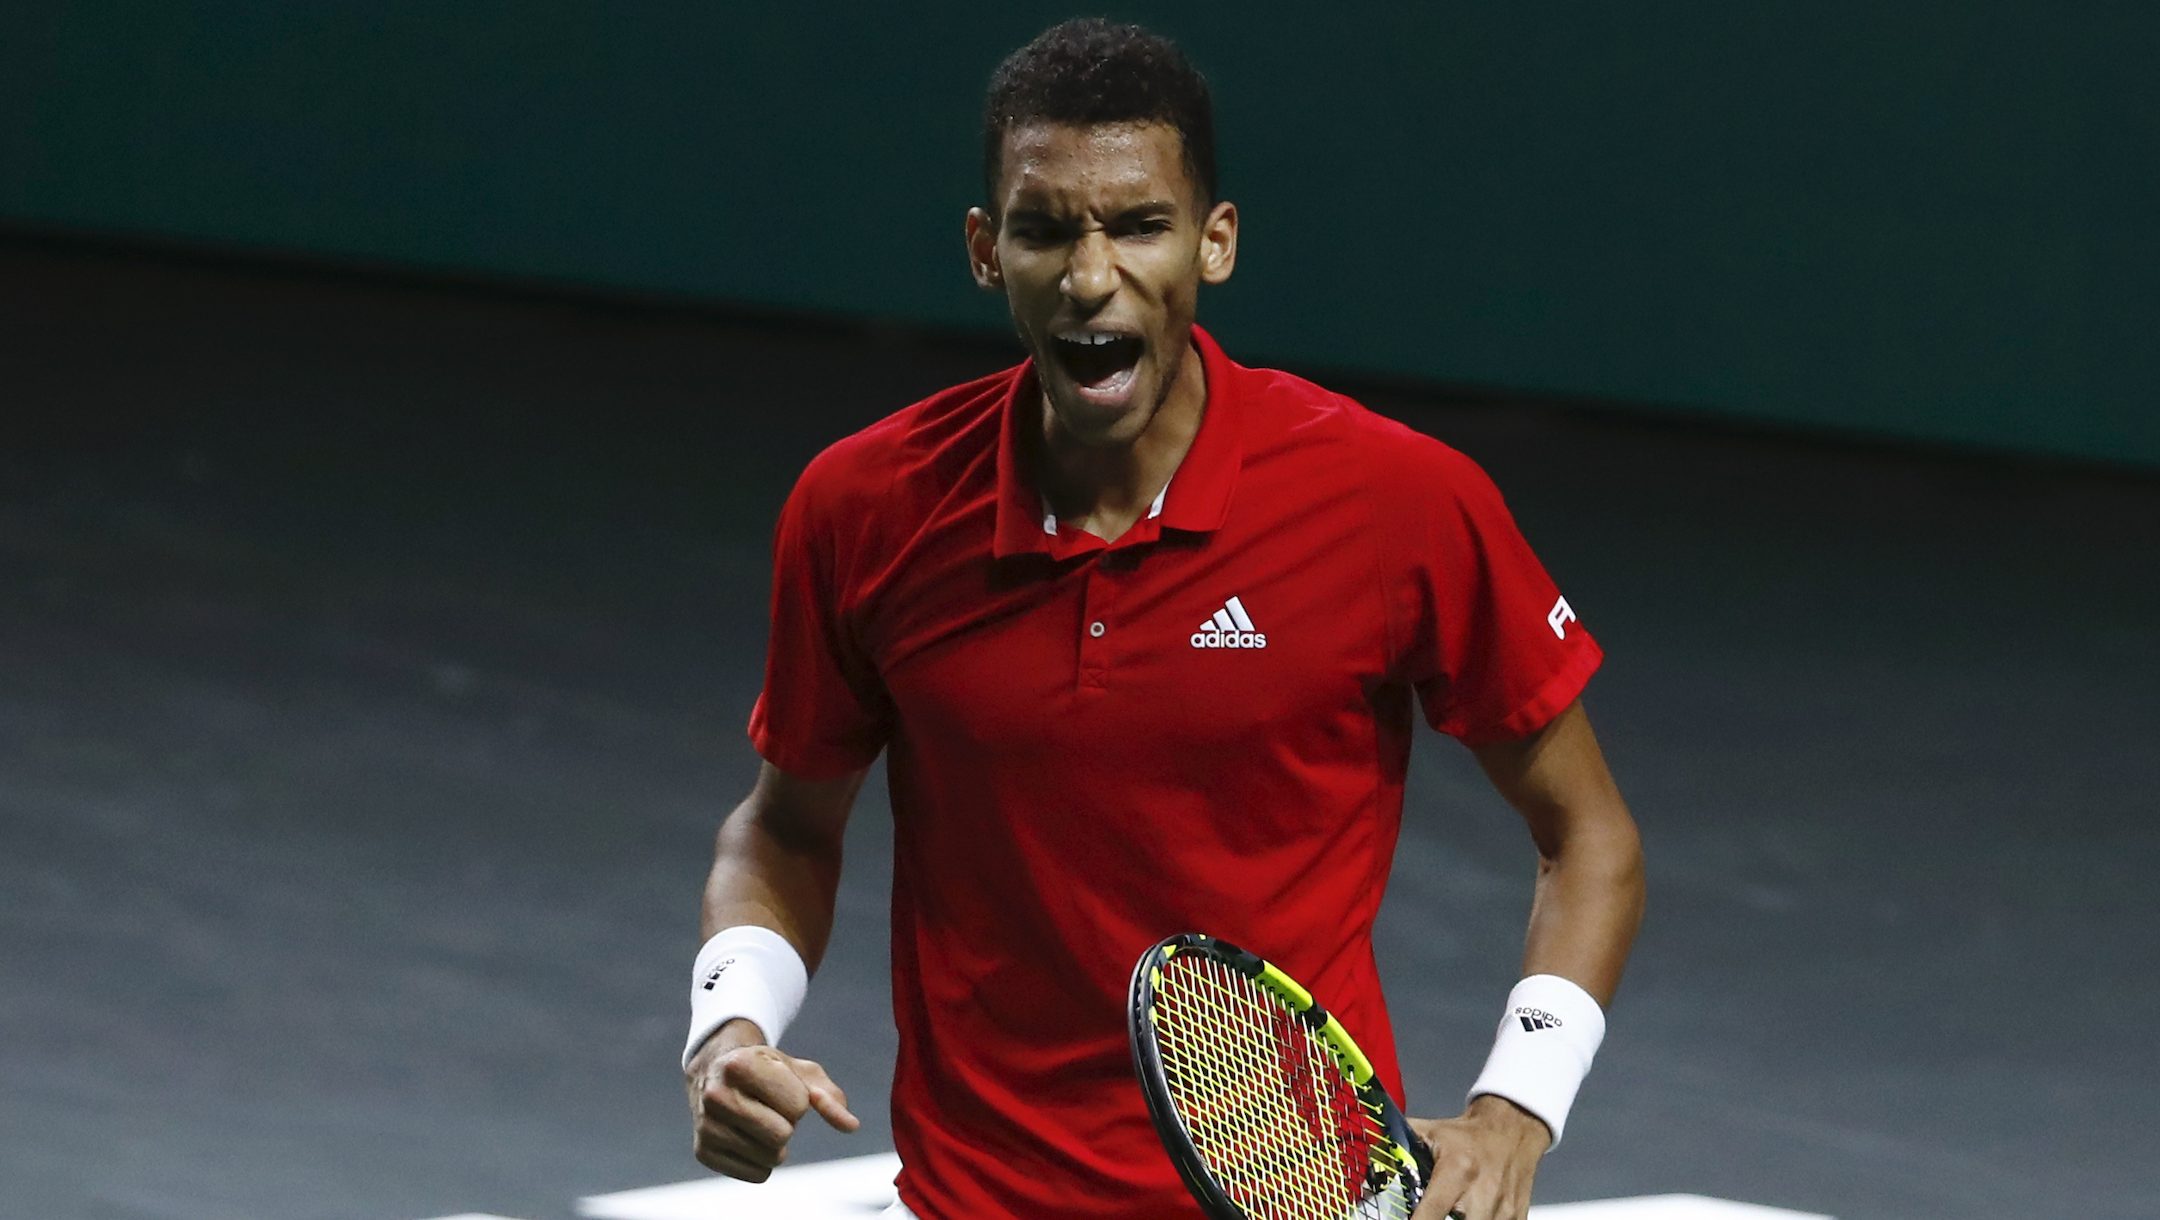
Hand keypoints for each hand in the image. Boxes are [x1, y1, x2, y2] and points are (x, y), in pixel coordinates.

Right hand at [685, 1018, 859, 1180]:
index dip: (799, 1099)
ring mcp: (706, 1125)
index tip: (781, 1087)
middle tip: (771, 1107)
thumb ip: (828, 1096)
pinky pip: (758, 1175)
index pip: (797, 1105)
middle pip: (782, 1135)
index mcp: (740, 1065)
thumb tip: (850, 1125)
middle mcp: (716, 1094)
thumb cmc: (767, 1070)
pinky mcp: (703, 1152)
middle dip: (788, 1123)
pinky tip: (747, 1137)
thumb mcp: (798, 1071)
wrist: (716, 1071)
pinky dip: (763, 1161)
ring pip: (771, 1157)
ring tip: (760, 1120)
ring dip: (777, 1144)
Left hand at [1407, 1095, 1550, 1219]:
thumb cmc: (1466, 1136)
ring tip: (1446, 1213)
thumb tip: (1364, 1162)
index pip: (1431, 1214)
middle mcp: (1483, 1194)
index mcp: (1457, 1171)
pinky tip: (1465, 1216)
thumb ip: (1398, 1147)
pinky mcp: (1517, 1219)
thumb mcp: (1429, 1133)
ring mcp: (1504, 1211)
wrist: (1512, 1129)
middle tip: (1427, 1217)